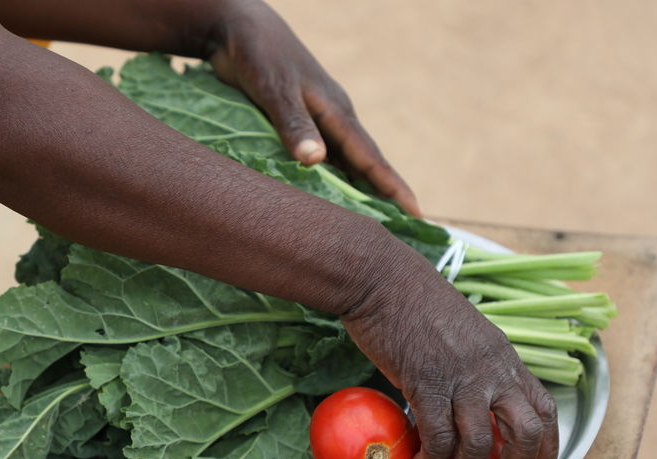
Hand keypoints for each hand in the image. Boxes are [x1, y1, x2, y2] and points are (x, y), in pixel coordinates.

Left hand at [206, 1, 420, 215]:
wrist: (241, 31)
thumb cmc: (260, 58)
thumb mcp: (276, 90)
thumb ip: (293, 124)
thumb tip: (316, 160)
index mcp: (335, 112)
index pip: (370, 158)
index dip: (391, 186)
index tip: (415, 213)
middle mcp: (333, 119)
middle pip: (364, 165)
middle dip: (383, 195)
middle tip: (403, 229)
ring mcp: (318, 121)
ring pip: (344, 163)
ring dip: (357, 191)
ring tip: (370, 223)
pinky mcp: (299, 123)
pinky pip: (323, 159)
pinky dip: (330, 180)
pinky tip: (329, 198)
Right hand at [341, 246, 558, 458]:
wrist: (382, 280)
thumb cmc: (415, 303)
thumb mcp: (462, 334)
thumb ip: (474, 367)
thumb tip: (468, 403)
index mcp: (505, 358)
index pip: (544, 412)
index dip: (544, 452)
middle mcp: (493, 370)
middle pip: (525, 435)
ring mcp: (461, 377)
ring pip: (479, 446)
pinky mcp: (425, 383)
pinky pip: (438, 437)